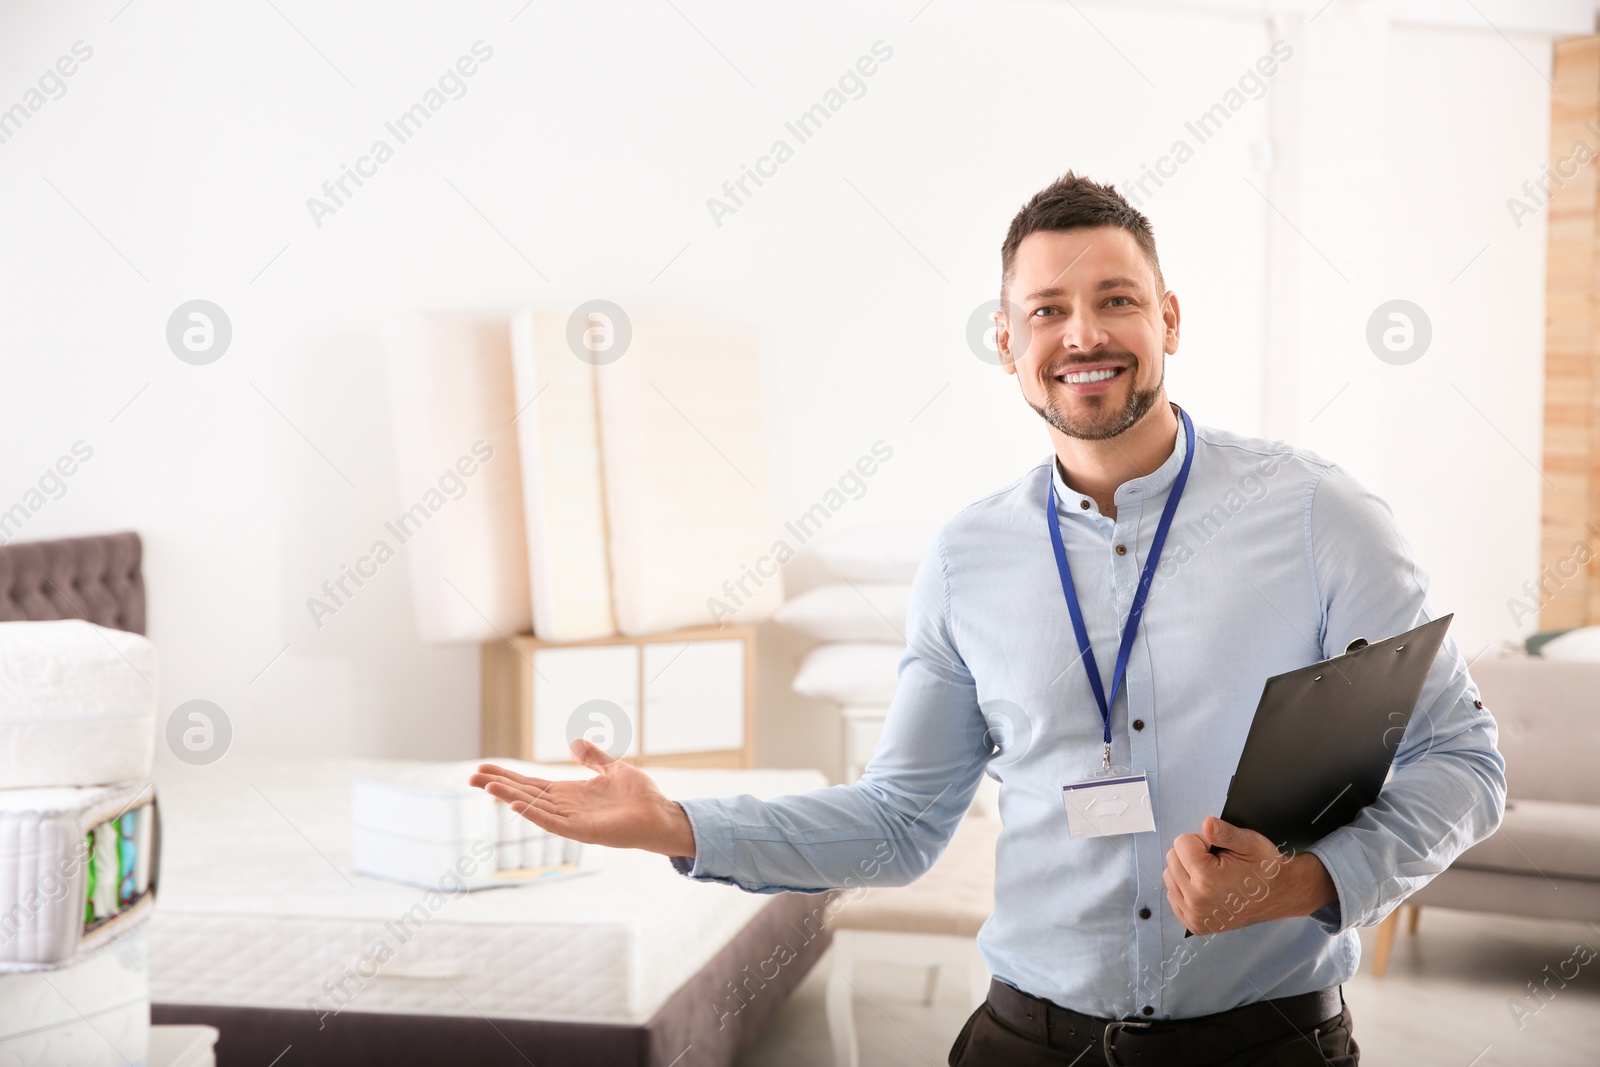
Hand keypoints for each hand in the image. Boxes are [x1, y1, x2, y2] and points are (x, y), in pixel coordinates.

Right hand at [468, 740, 696, 857]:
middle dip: (499, 786)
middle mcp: (566, 808)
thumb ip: (593, 758)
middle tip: (470, 777)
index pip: (531, 784)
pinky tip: (518, 804)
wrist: (661, 815)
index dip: (508, 776)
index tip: (483, 769)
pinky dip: (535, 814)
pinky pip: (554, 823)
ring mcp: (573, 821)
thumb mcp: (613, 769)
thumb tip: (575, 742)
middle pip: (525, 794)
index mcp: (570, 794)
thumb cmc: (640, 797)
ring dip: (510, 797)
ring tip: (486, 787)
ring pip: (534, 807)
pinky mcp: (584, 831)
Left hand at [1163, 816, 1336, 935]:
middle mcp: (1197, 901)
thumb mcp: (1250, 843)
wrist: (1281, 895)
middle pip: (1172, 859)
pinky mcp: (1195, 924)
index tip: (1219, 851)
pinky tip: (1205, 888)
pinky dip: (1185, 888)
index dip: (1202, 841)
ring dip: (1187, 871)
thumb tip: (1207, 824)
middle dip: (1192, 855)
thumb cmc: (1265, 868)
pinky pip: (1173, 896)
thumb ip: (1225, 832)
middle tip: (1218, 863)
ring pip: (1170, 876)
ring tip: (1213, 876)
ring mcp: (1195, 916)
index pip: (1181, 842)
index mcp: (1207, 880)